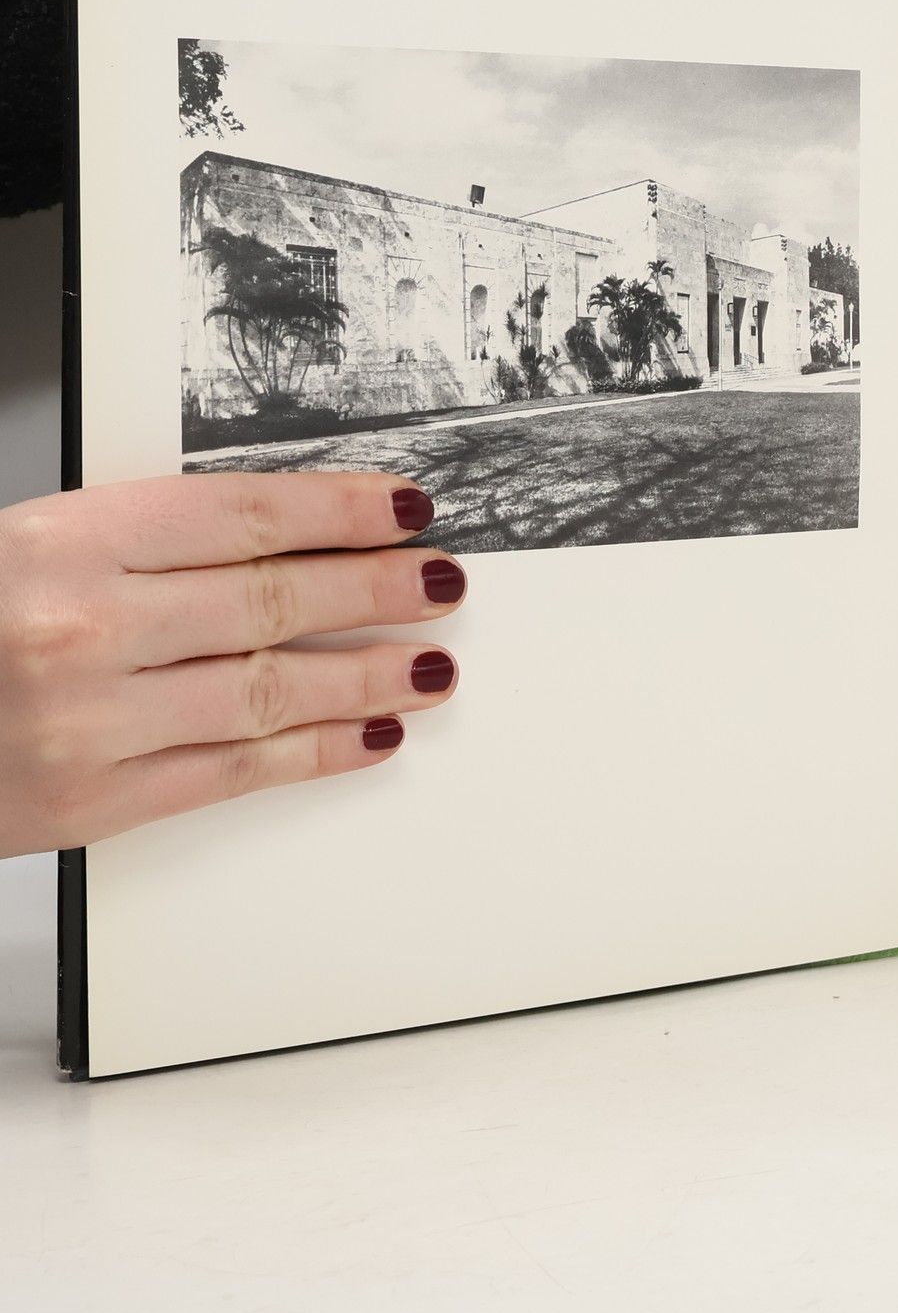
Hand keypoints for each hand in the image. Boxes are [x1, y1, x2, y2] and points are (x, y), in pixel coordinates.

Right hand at [0, 473, 463, 857]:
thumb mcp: (33, 544)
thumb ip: (149, 542)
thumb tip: (290, 540)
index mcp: (66, 541)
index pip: (244, 516)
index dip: (341, 512)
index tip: (406, 509)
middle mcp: (81, 627)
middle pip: (273, 599)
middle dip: (376, 590)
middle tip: (441, 584)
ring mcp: (89, 722)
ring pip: (270, 689)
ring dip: (369, 676)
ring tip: (431, 665)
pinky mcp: (88, 804)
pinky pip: (234, 772)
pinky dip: (316, 753)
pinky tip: (371, 734)